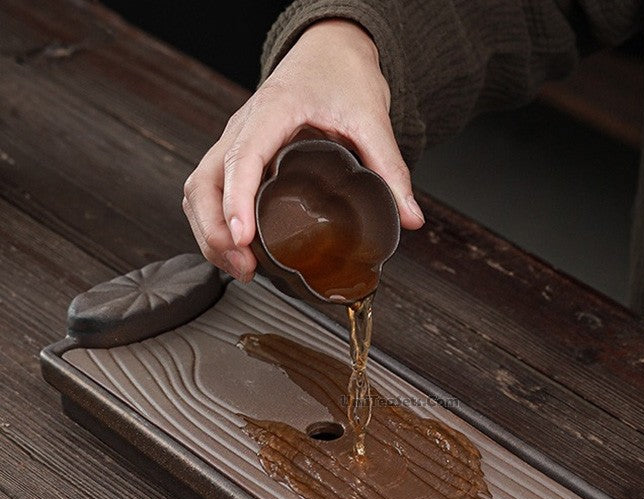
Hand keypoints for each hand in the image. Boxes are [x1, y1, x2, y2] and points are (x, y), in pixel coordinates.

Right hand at [182, 18, 423, 281]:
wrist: (329, 53)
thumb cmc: (341, 76)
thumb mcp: (372, 118)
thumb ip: (390, 168)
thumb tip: (410, 217)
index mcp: (273, 111)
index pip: (243, 157)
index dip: (236, 200)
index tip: (242, 236)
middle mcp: (243, 127)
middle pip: (205, 183)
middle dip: (215, 231)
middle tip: (245, 267)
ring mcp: (235, 143)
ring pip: (199, 191)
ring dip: (210, 234)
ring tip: (241, 269)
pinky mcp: (236, 157)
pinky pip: (208, 193)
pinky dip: (213, 226)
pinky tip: (237, 252)